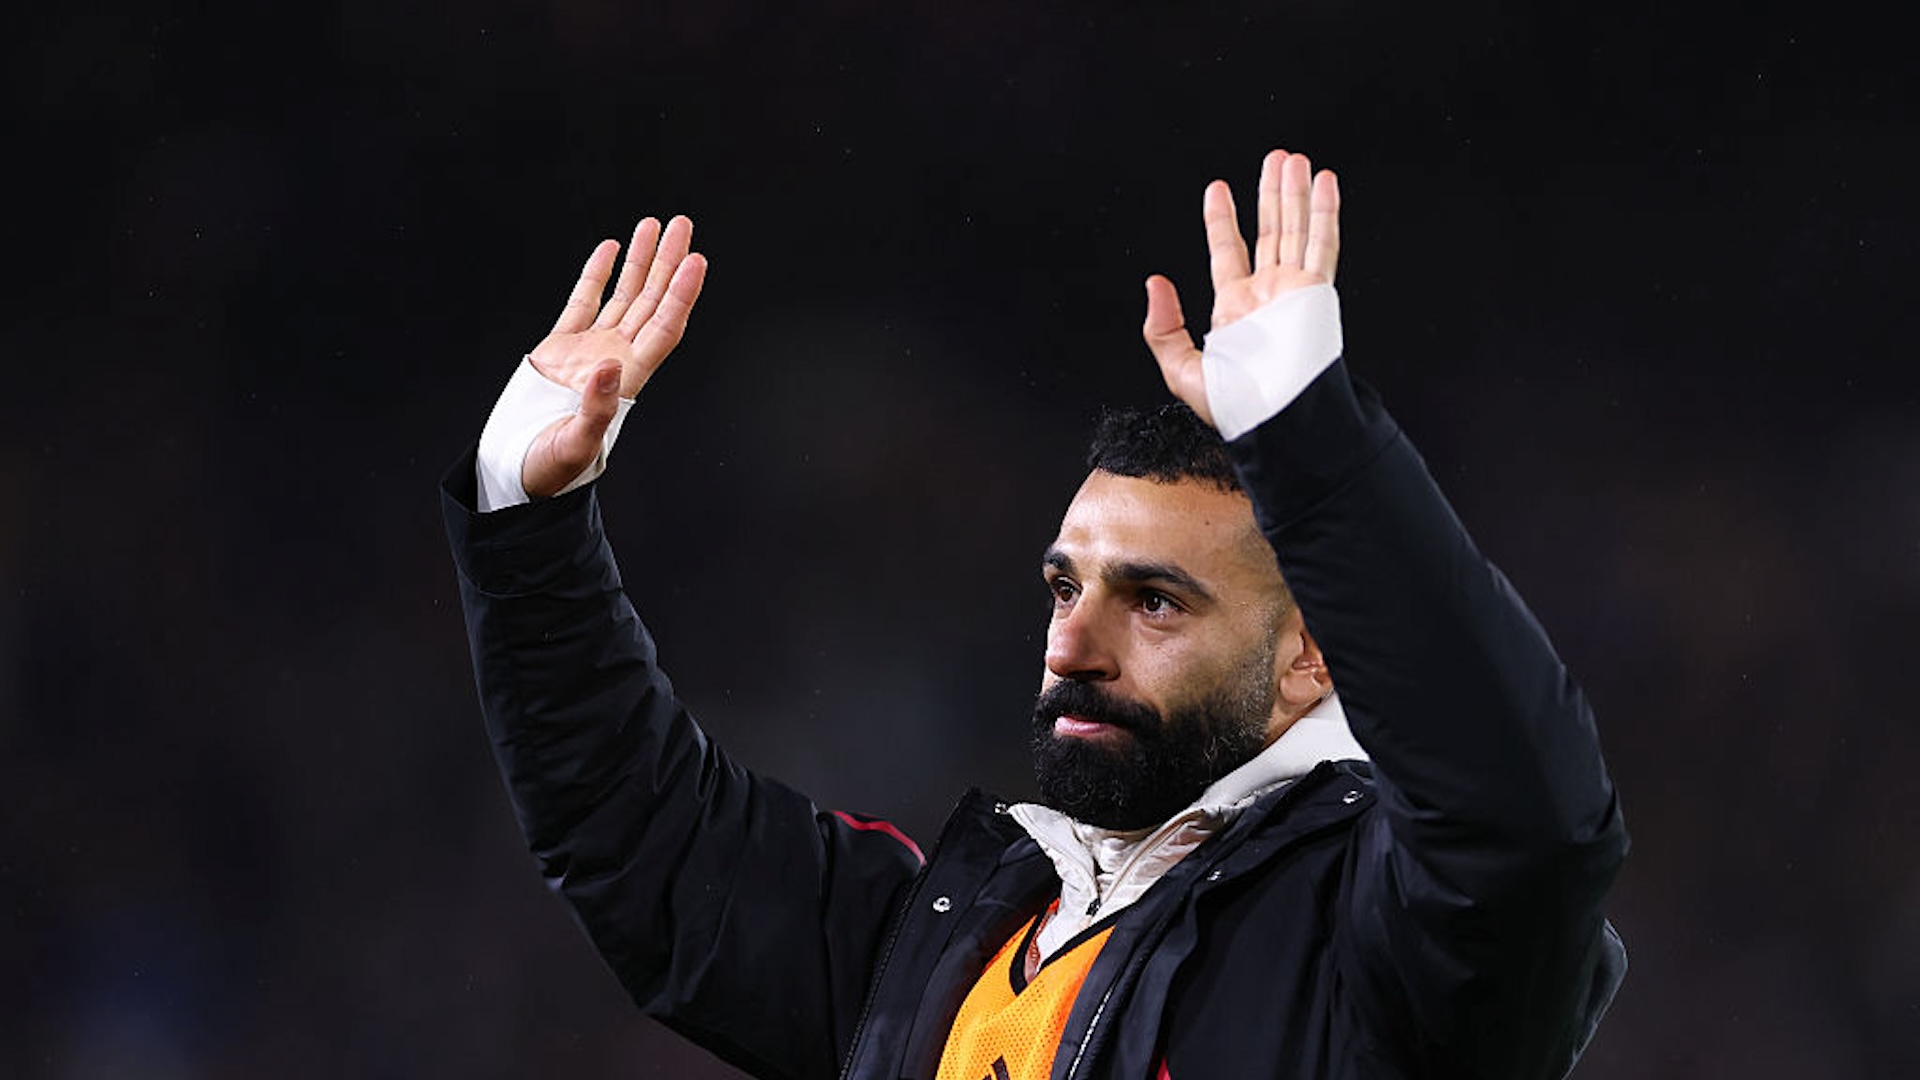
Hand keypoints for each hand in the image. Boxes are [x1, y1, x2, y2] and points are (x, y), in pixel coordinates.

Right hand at [522, 216, 707, 497]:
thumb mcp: (576, 444)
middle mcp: (616, 359)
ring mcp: (590, 350)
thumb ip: (595, 408)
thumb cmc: (551, 468)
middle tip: (683, 224)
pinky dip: (597, 274)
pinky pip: (584, 302)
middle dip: (668, 263)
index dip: (682, 295)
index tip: (696, 261)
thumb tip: (608, 367)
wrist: (518, 469)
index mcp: (628, 380)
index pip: (664, 328)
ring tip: (653, 226)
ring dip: (640, 262)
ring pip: (623, 296)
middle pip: (652, 302)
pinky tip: (611, 249)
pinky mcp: (560, 347)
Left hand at [1142, 150, 1339, 426]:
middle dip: (1269, 194)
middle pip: (1269, 231)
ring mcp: (1294, 291)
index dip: (1221, 221)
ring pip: (1296, 229)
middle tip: (1273, 158)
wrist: (1274, 421)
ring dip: (1295, 193)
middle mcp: (1267, 295)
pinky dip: (1325, 212)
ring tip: (1292, 159)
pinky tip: (1325, 182)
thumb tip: (1155, 284)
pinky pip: (1323, 244)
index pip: (1227, 253)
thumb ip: (1163, 329)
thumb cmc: (1233, 408)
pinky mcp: (1317, 293)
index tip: (1217, 189)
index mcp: (1235, 310)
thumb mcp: (1180, 370)